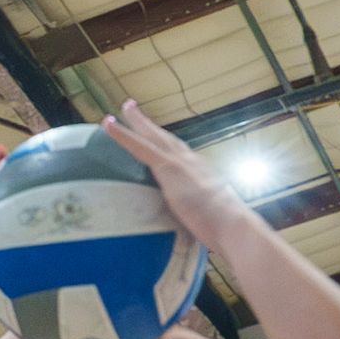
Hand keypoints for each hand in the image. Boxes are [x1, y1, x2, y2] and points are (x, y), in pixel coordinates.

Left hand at [102, 101, 251, 252]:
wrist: (232, 224)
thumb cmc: (226, 229)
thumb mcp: (214, 217)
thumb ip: (203, 215)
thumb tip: (201, 227)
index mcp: (203, 173)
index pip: (182, 156)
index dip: (169, 146)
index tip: (159, 138)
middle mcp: (192, 161)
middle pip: (167, 138)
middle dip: (150, 125)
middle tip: (133, 109)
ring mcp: (180, 162)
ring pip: (152, 136)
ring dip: (136, 121)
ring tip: (123, 109)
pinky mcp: (167, 167)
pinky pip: (139, 146)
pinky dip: (122, 134)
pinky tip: (107, 124)